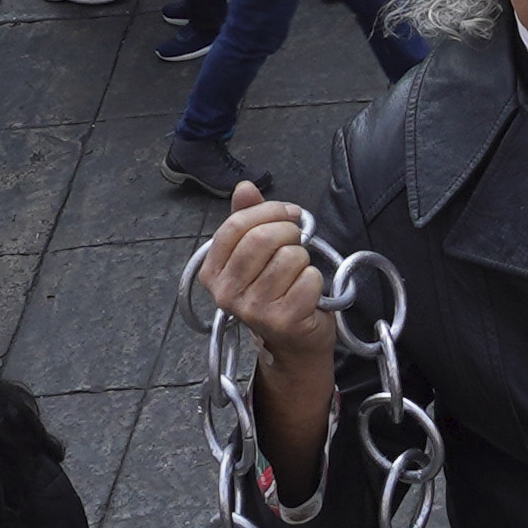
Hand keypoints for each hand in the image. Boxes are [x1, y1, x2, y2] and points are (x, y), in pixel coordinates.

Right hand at [200, 188, 336, 368]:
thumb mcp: (255, 253)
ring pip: (289, 257)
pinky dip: (315, 280)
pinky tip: (306, 293)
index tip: (289, 213)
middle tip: (296, 241)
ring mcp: (252, 310)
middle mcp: (226, 293)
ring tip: (297, 273)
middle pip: (262, 238)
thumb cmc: (275, 291)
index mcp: (212, 272)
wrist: (293, 340)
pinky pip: (309, 278)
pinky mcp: (282, 321)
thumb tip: (244, 187)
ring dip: (303, 259)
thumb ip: (248, 218)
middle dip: (289, 232)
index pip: (236, 225)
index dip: (269, 210)